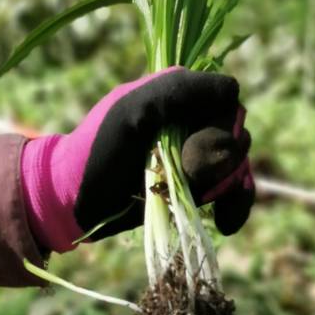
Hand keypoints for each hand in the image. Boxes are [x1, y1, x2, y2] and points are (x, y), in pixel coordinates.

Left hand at [20, 67, 253, 251]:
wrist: (76, 200)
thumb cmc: (97, 150)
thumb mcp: (132, 110)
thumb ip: (178, 91)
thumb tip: (233, 91)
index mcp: (179, 93)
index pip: (227, 100)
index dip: (218, 125)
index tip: (192, 144)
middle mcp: (192, 120)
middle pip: (236, 136)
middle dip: (217, 162)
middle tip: (184, 176)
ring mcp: (197, 155)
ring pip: (238, 165)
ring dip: (224, 186)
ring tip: (195, 199)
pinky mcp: (197, 187)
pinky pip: (236, 191)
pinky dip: (237, 206)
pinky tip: (225, 223)